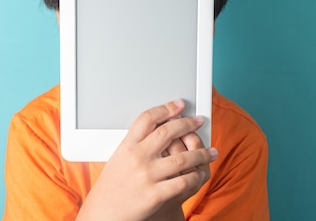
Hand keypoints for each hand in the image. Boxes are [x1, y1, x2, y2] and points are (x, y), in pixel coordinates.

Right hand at [76, 99, 217, 220]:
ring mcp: (147, 176)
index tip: (179, 105)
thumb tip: (159, 126)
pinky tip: (200, 174)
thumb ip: (136, 143)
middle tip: (198, 121)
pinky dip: (196, 177)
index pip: (147, 118)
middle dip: (188, 124)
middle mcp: (137, 158)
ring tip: (211, 152)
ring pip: (182, 159)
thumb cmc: (111, 187)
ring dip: (201, 153)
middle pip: (167, 132)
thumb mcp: (118, 158)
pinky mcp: (155, 195)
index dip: (166, 108)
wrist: (103, 213)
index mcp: (127, 146)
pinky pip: (183, 182)